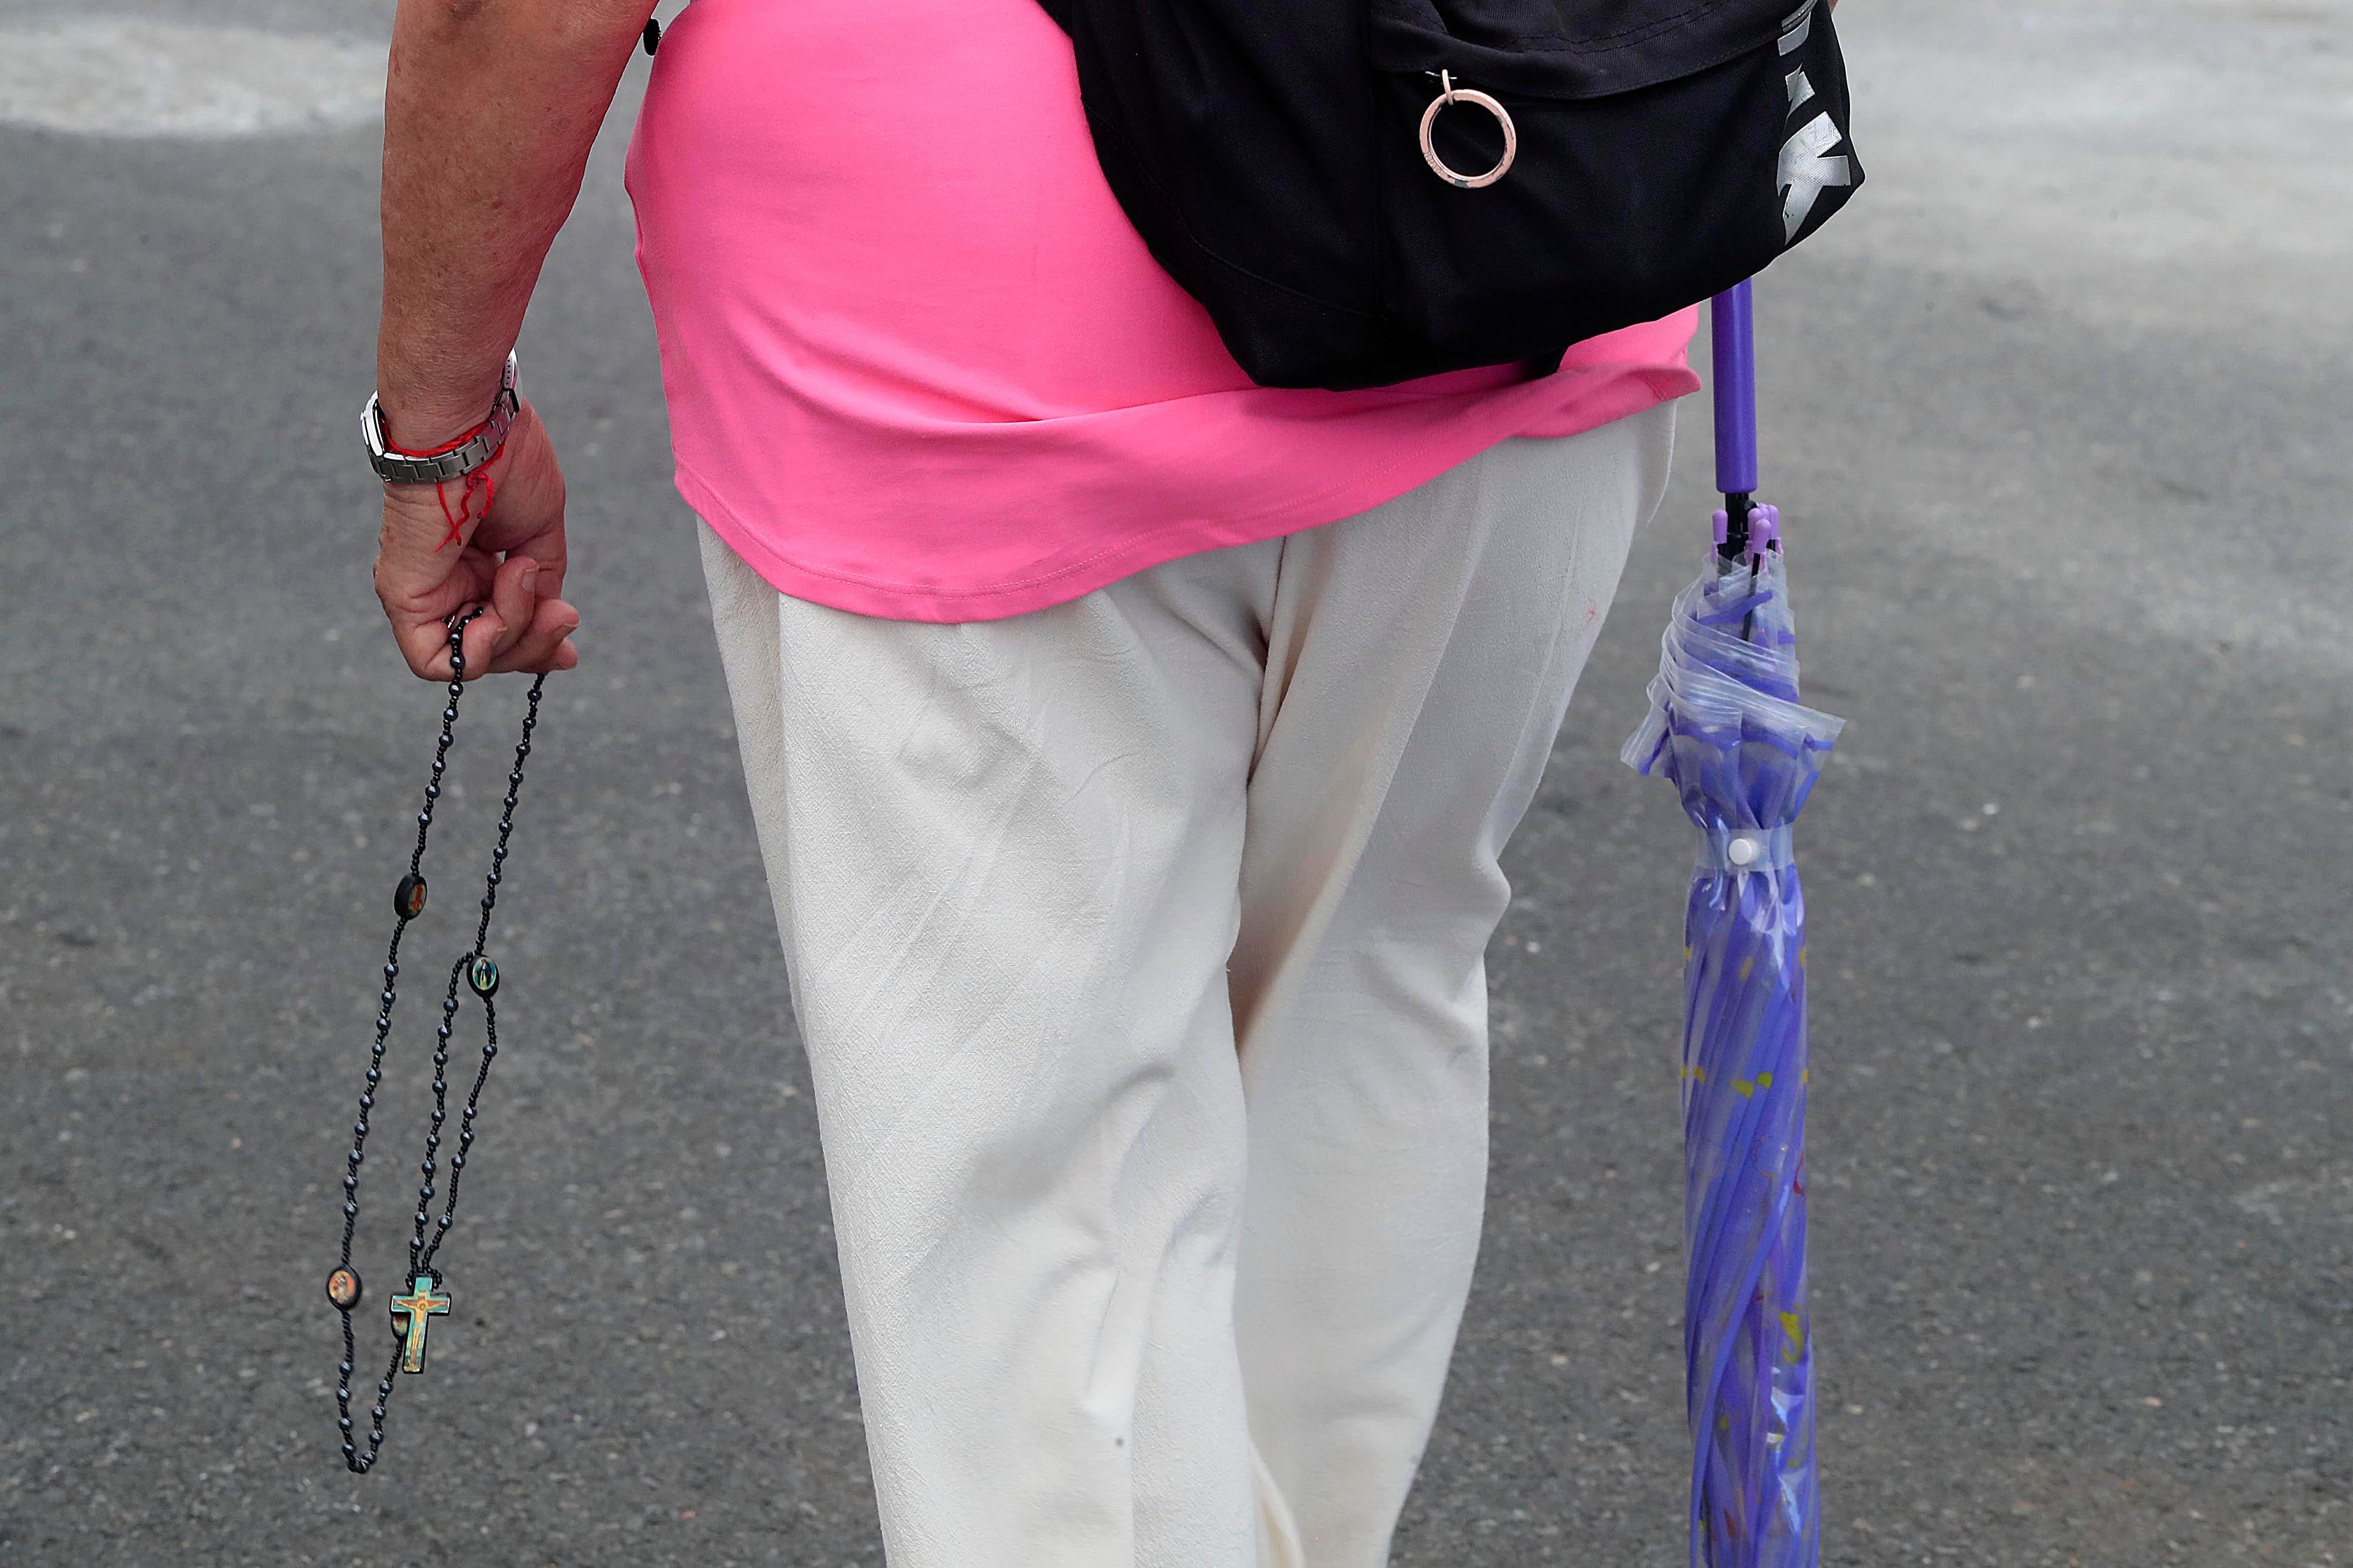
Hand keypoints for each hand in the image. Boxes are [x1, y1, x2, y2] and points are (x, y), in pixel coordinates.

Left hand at [372, 399, 580, 681]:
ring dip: (514, 631)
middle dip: (536, 644)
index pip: (504, 628)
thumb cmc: (506, 462)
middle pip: (493, 650)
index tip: (570, 652)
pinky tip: (494, 619)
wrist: (472, 429)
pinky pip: (436, 660)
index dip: (539, 647)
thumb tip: (554, 621)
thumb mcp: (540, 535)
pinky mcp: (403, 598)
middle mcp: (447, 582)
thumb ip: (542, 584)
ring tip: (519, 573)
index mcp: (476, 564)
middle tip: (561, 615)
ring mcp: (424, 591)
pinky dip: (476, 653)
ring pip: (471, 657)